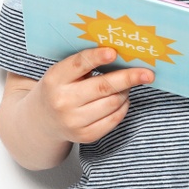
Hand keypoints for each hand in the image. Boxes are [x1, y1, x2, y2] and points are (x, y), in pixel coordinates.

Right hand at [29, 47, 153, 143]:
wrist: (41, 121)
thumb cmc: (57, 89)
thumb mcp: (60, 73)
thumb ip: (83, 64)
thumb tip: (119, 54)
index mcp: (54, 80)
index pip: (78, 65)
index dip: (97, 58)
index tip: (114, 52)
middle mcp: (62, 102)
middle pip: (102, 87)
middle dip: (128, 78)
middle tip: (147, 73)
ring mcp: (73, 122)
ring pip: (112, 103)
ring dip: (126, 92)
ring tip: (128, 85)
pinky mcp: (85, 136)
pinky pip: (113, 119)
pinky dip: (122, 107)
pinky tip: (122, 99)